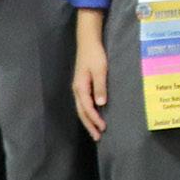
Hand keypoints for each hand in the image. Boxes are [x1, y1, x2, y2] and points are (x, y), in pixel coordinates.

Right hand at [72, 11, 108, 140]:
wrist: (88, 41)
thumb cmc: (95, 54)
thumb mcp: (100, 70)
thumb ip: (100, 87)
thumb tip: (100, 104)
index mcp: (80, 87)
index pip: (87, 108)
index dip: (94, 119)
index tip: (102, 128)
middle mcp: (77, 90)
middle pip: (81, 112)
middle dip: (89, 125)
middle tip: (97, 137)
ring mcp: (78, 88)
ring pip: (81, 109)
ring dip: (88, 120)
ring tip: (96, 131)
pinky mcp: (82, 85)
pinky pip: (83, 103)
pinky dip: (88, 113)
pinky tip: (94, 116)